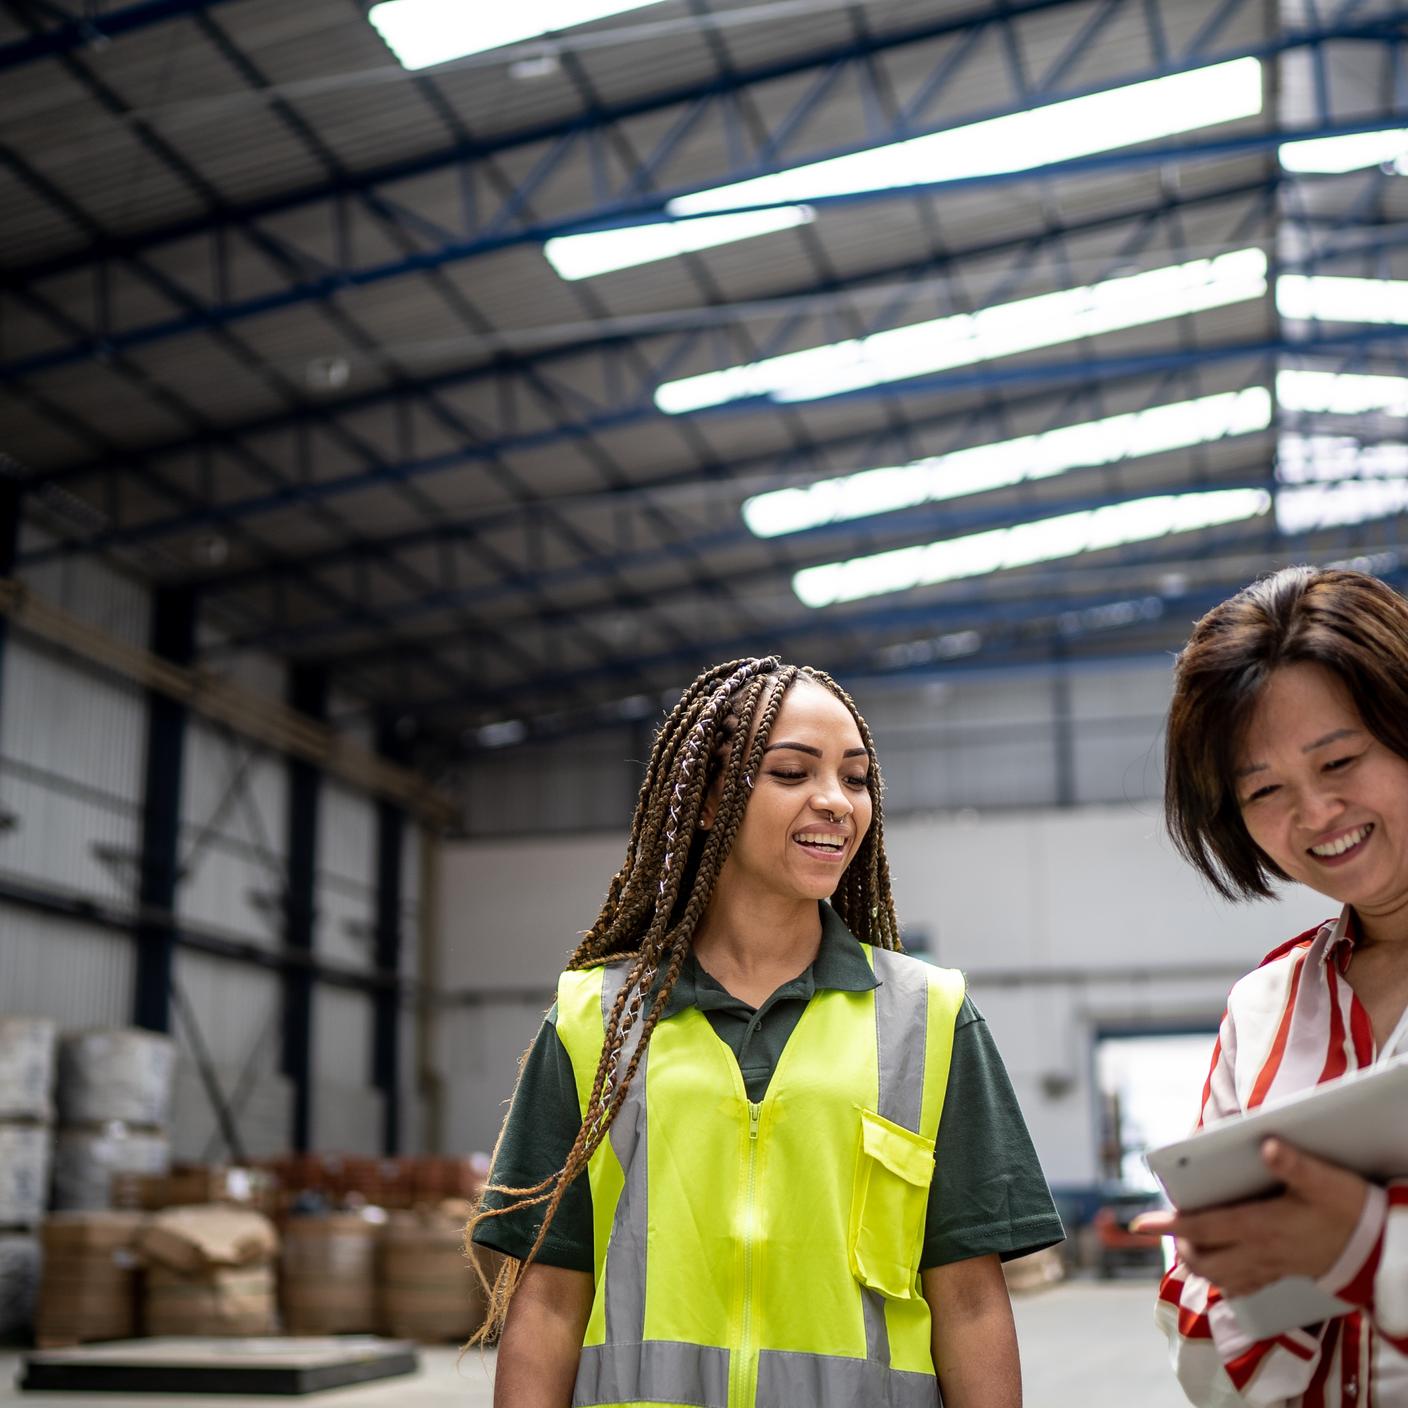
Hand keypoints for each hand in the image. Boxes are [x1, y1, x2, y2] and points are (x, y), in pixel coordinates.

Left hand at [1130, 1139, 1367, 1296]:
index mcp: (1261, 1226)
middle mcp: (1260, 1252)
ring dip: (1198, 1261)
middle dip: (1179, 1244)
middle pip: (1203, 1260)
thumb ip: (1294, 1164)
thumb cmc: (1352, 1211)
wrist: (1383, 1250)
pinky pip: (1242, 1285)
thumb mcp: (1326, 1182)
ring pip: (1219, 1277)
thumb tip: (1265, 1145)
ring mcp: (1271, 1267)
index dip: (1168, 1224)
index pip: (1203, 1227)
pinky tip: (1220, 1263)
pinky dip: (1223, 1277)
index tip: (1140, 1224)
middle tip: (1170, 1223)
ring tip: (1188, 1240)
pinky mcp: (1282, 1274)